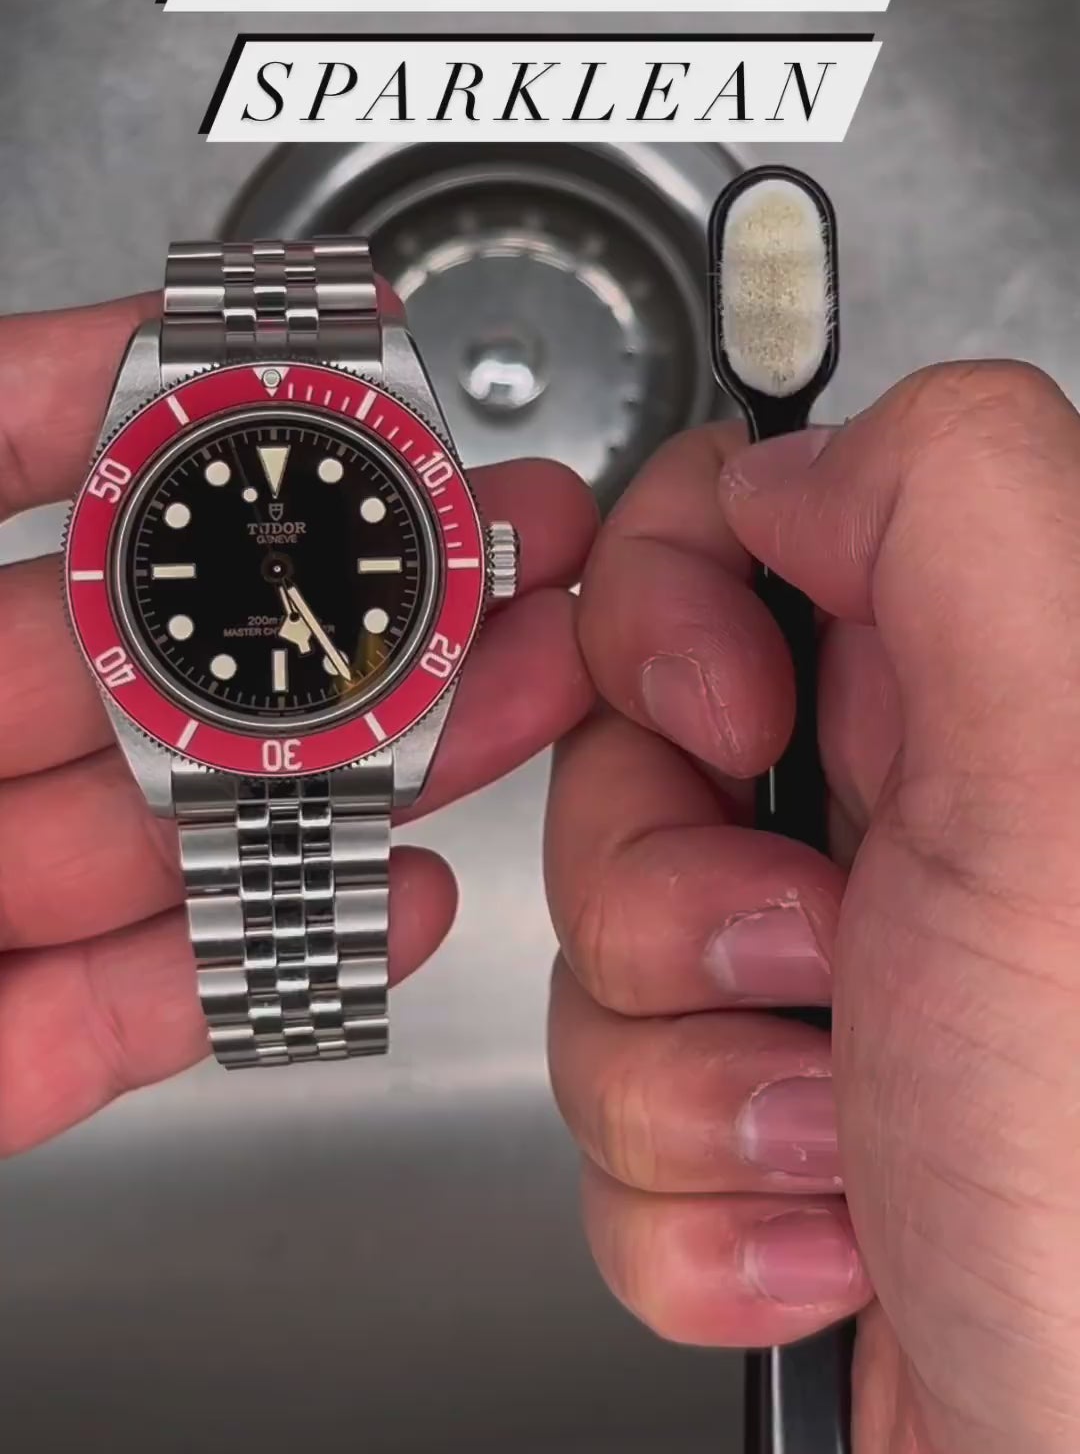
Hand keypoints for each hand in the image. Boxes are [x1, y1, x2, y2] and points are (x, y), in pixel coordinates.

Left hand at [0, 291, 596, 1153]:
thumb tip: (129, 341)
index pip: (52, 477)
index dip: (212, 430)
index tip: (363, 402)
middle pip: (164, 666)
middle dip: (357, 611)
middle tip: (519, 567)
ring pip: (169, 830)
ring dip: (356, 773)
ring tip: (513, 709)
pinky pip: (110, 1019)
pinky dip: (249, 967)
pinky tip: (384, 902)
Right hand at [546, 363, 1079, 1453]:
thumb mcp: (1078, 775)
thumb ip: (959, 513)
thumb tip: (790, 461)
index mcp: (973, 697)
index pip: (730, 534)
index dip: (666, 614)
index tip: (718, 721)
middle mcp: (903, 828)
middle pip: (626, 759)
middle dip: (666, 891)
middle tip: (809, 960)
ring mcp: (826, 986)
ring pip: (600, 954)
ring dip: (692, 1078)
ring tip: (845, 1131)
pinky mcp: (765, 1131)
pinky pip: (612, 1120)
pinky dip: (698, 1209)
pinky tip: (838, 1236)